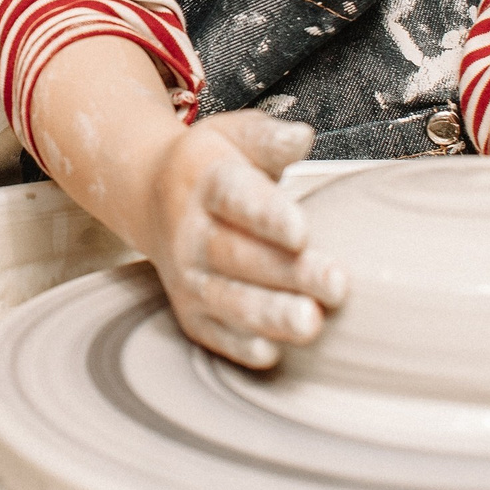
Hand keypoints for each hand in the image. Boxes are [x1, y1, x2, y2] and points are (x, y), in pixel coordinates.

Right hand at [138, 110, 344, 369]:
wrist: (151, 196)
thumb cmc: (212, 165)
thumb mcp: (234, 136)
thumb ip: (268, 138)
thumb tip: (301, 137)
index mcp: (204, 183)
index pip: (234, 198)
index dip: (266, 216)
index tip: (301, 230)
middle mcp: (190, 233)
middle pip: (239, 256)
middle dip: (289, 274)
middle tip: (338, 284)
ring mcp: (187, 277)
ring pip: (228, 301)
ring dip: (270, 316)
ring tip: (312, 324)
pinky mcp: (190, 313)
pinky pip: (214, 334)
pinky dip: (240, 346)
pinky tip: (272, 353)